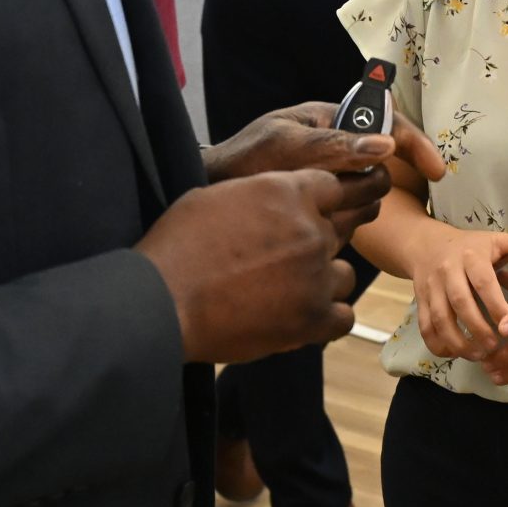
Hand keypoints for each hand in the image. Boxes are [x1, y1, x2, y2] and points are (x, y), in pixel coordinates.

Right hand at [137, 169, 375, 363]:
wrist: (163, 300)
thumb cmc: (178, 247)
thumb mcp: (215, 197)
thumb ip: (258, 196)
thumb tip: (269, 203)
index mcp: (287, 192)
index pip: (333, 188)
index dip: (319, 203)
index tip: (307, 216)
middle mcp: (310, 230)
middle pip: (334, 233)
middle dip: (311, 245)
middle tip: (278, 261)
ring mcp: (316, 276)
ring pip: (344, 275)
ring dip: (322, 281)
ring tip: (287, 291)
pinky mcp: (313, 318)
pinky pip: (343, 316)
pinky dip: (326, 318)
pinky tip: (300, 316)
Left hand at [203, 101, 445, 200]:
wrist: (209, 194)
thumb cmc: (240, 162)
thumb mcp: (285, 146)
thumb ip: (333, 144)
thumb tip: (386, 145)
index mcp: (328, 118)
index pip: (386, 122)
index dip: (415, 145)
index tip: (436, 172)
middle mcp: (334, 144)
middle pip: (383, 160)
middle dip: (379, 180)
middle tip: (362, 200)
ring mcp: (330, 173)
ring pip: (370, 189)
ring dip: (359, 202)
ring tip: (332, 213)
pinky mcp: (324, 200)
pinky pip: (352, 210)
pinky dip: (348, 220)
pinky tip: (328, 229)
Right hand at [405, 226, 507, 359]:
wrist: (426, 245)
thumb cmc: (470, 247)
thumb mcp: (496, 241)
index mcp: (471, 257)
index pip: (483, 282)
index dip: (495, 304)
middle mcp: (448, 271)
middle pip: (460, 303)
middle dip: (477, 328)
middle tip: (495, 347)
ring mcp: (431, 287)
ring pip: (439, 318)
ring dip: (457, 341)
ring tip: (477, 355)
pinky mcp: (420, 301)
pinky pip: (425, 326)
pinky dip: (437, 344)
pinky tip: (453, 354)